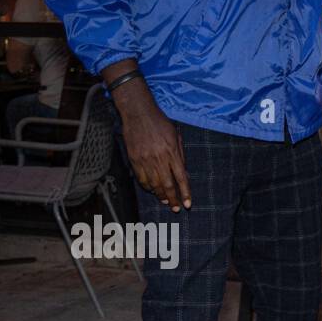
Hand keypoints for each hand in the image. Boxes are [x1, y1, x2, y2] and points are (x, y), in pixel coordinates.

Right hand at [114, 80, 191, 211]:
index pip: (181, 178)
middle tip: (175, 208)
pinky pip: (141, 178)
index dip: (185, 193)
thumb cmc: (160, 122)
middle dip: (172, 199)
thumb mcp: (176, 136)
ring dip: (160, 195)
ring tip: (165, 201)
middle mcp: (159, 158)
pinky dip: (147, 187)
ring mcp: (145, 159)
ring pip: (154, 184)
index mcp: (172, 152)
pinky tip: (151, 190)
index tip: (187, 204)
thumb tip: (183, 173)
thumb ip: (180, 155)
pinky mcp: (134, 158)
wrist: (138, 112)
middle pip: (167, 185)